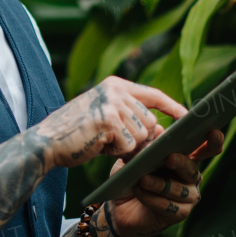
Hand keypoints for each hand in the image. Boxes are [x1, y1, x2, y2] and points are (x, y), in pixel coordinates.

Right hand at [34, 77, 187, 170]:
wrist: (46, 141)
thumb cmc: (76, 133)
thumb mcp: (106, 117)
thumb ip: (132, 118)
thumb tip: (163, 131)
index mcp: (115, 84)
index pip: (154, 94)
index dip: (173, 107)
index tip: (188, 118)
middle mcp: (116, 90)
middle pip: (151, 121)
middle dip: (139, 138)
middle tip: (112, 141)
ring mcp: (113, 104)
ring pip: (142, 135)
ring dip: (126, 146)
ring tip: (103, 141)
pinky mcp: (109, 121)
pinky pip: (129, 145)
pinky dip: (116, 152)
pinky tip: (99, 145)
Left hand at [101, 128, 224, 236]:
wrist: (119, 206)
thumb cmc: (131, 176)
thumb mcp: (134, 156)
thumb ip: (146, 143)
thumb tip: (158, 130)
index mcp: (185, 159)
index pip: (204, 149)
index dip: (212, 141)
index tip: (213, 131)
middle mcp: (191, 178)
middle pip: (191, 169)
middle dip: (181, 162)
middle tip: (169, 158)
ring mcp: (187, 197)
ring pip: (178, 189)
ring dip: (159, 184)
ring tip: (143, 179)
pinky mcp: (179, 214)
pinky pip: (168, 206)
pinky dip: (152, 198)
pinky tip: (139, 192)